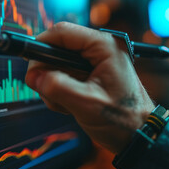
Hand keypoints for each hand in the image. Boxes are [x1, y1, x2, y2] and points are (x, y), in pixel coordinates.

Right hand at [25, 22, 154, 153]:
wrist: (140, 136)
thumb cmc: (123, 120)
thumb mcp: (87, 104)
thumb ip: (58, 87)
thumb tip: (34, 77)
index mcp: (103, 46)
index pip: (62, 32)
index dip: (40, 45)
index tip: (27, 64)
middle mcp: (99, 49)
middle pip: (56, 49)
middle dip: (46, 72)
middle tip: (46, 92)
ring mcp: (95, 62)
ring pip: (57, 65)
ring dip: (53, 85)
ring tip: (65, 105)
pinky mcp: (91, 74)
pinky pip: (65, 76)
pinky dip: (61, 90)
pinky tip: (70, 105)